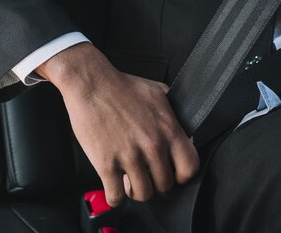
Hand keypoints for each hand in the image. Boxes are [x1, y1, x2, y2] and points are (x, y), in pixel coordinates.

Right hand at [37, 43, 198, 206]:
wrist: (90, 83)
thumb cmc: (121, 85)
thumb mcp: (158, 93)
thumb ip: (174, 113)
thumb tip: (185, 130)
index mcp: (168, 129)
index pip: (190, 167)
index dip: (182, 174)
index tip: (172, 173)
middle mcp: (152, 145)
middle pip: (165, 185)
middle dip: (155, 182)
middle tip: (145, 175)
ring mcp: (129, 156)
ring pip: (143, 194)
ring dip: (136, 191)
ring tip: (129, 181)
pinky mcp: (106, 163)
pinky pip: (116, 197)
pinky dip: (115, 197)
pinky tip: (114, 187)